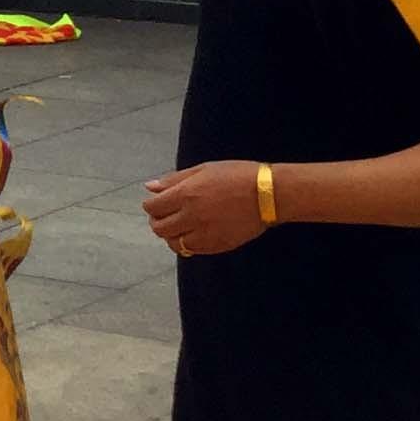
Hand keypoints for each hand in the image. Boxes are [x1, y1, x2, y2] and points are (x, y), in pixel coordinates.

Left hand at [143, 160, 266, 256]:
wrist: (269, 194)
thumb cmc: (237, 175)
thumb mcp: (203, 170)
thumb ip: (174, 180)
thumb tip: (150, 187)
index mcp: (186, 195)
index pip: (153, 207)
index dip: (151, 205)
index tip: (157, 203)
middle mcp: (192, 217)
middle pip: (160, 228)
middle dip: (157, 221)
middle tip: (165, 215)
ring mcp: (205, 234)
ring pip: (174, 243)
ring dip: (171, 235)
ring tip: (179, 226)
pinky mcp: (218, 246)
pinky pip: (192, 251)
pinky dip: (187, 244)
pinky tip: (193, 234)